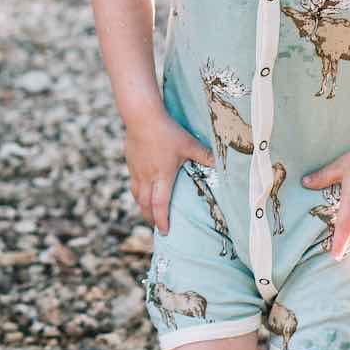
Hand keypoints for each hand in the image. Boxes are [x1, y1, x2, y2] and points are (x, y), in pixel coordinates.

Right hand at [124, 113, 214, 235]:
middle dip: (151, 218)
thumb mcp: (189, 144)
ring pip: (137, 195)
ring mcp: (136, 170)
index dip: (162, 220)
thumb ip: (204, 155)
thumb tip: (219, 164)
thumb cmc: (166, 131)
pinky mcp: (130, 163)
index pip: (160, 205)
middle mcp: (147, 177)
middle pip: (145, 205)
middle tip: (157, 227)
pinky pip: (133, 184)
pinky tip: (142, 191)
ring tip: (148, 213)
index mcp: (162, 176)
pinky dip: (138, 193)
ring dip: (142, 207)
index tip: (165, 231)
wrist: (141, 117)